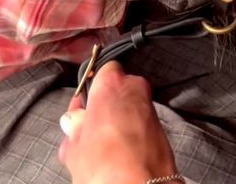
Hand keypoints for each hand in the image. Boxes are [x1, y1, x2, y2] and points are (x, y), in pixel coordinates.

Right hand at [59, 61, 178, 183]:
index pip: (102, 69)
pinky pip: (141, 124)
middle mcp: (135, 89)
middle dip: (105, 106)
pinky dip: (131, 134)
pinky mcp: (162, 129)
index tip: (83, 103)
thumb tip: (73, 121)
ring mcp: (151, 108)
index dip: (93, 86)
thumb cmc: (105, 164)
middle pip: (118, 90)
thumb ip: (75, 127)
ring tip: (102, 147)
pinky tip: (119, 153)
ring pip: (130, 108)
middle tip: (89, 128)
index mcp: (112, 84)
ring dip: (118, 121)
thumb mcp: (75, 146)